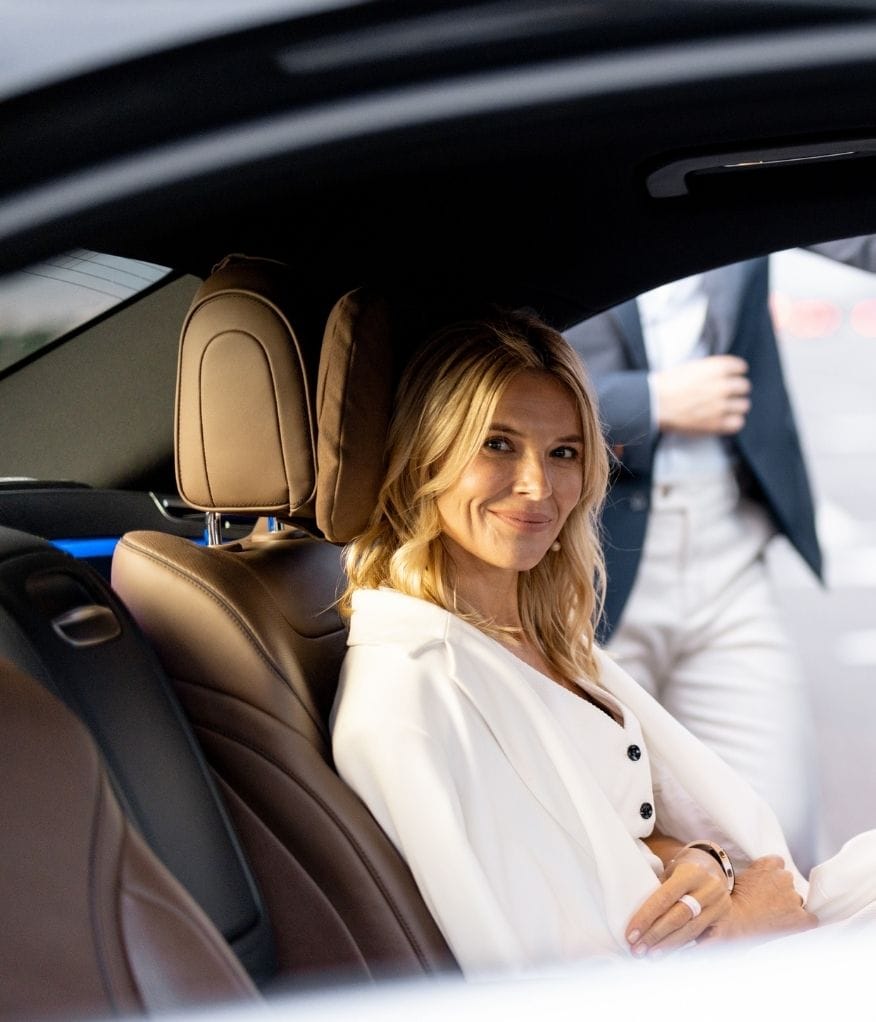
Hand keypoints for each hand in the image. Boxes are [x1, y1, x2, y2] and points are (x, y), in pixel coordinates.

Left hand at [626, 847, 730, 956]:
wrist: (714, 870)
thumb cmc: (684, 873)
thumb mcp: (671, 871)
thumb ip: (657, 889)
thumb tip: (634, 916)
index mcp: (691, 872)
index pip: (665, 897)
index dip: (647, 917)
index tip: (631, 934)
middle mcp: (709, 889)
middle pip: (678, 917)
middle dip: (655, 936)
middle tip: (638, 950)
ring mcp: (721, 907)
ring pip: (691, 931)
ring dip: (669, 947)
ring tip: (651, 956)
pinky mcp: (727, 922)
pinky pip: (708, 942)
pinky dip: (690, 952)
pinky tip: (674, 959)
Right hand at [653, 355, 750, 434]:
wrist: (654, 403)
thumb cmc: (667, 384)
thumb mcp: (691, 367)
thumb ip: (711, 369)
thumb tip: (723, 374)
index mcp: (717, 368)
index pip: (741, 368)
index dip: (735, 372)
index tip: (731, 376)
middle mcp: (723, 386)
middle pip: (744, 386)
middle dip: (735, 389)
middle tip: (725, 393)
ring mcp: (722, 406)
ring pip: (743, 405)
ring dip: (735, 406)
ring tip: (724, 407)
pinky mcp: (717, 423)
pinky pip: (738, 422)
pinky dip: (733, 421)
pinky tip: (724, 419)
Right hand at [698, 855, 817, 943]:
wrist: (733, 921)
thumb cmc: (729, 901)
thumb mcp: (737, 878)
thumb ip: (753, 875)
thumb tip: (756, 883)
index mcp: (768, 864)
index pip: (777, 863)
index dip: (771, 874)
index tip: (766, 883)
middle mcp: (784, 877)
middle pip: (788, 881)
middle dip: (780, 890)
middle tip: (767, 902)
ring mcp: (793, 898)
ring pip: (796, 900)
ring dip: (789, 906)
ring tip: (773, 917)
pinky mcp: (799, 918)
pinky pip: (811, 919)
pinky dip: (804, 922)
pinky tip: (794, 925)